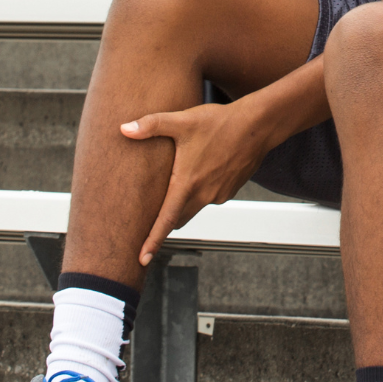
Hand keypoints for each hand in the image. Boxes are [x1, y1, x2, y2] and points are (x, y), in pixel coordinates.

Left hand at [121, 100, 268, 266]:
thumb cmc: (221, 123)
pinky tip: (206, 168)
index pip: (166, 220)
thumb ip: (151, 125)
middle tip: (154, 214)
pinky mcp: (230, 190)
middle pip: (178, 219)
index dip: (152, 241)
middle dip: (166, 220)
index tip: (142, 260)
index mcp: (187, 183)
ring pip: (195, 206)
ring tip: (184, 178)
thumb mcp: (183, 121)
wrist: (258, 125)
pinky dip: (203, 190)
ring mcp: (219, 194)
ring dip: (186, 201)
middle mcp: (203, 194)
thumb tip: (124, 129)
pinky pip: (211, 197)